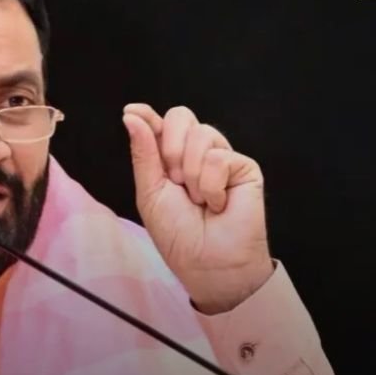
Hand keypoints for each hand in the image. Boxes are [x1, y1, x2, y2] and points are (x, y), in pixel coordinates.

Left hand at [123, 104, 273, 313]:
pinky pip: (219, 157)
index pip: (159, 125)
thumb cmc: (179, 235)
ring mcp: (221, 158)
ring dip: (191, 173)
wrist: (208, 262)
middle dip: (171, 148)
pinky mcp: (243, 166)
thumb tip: (133, 115)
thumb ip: (144, 153)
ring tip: (197, 199)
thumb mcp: (150, 193)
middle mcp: (196, 154)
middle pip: (181, 116)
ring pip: (201, 133)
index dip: (146, 116)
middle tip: (175, 181)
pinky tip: (218, 204)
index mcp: (170, 160)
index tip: (131, 111)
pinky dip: (211, 186)